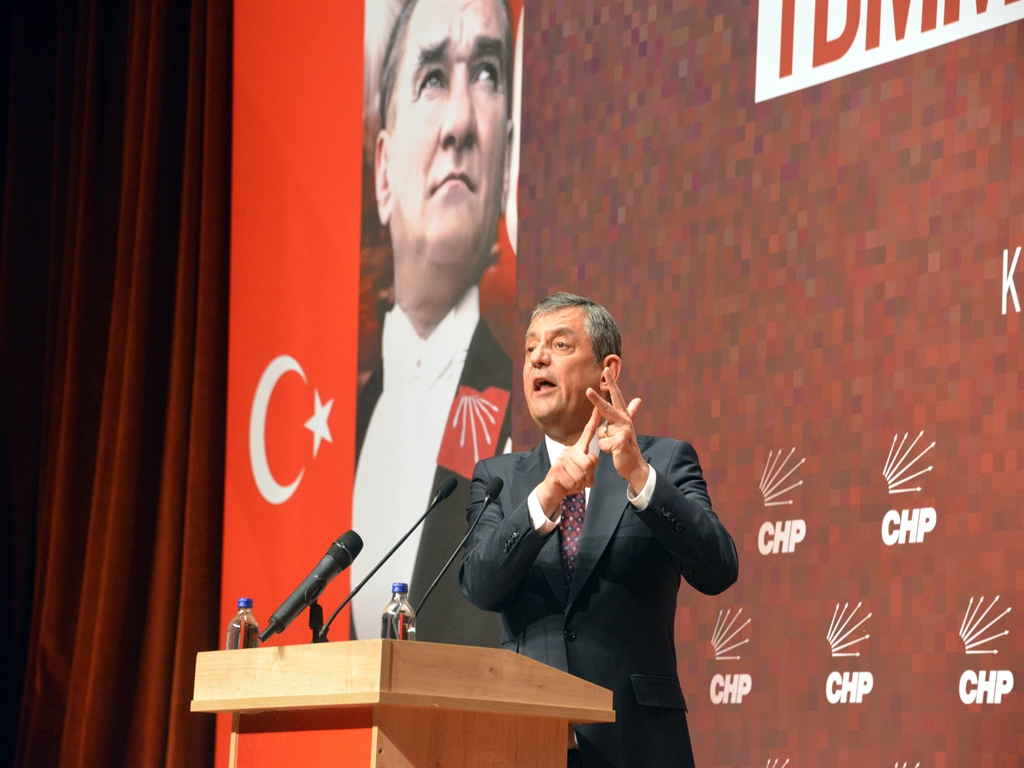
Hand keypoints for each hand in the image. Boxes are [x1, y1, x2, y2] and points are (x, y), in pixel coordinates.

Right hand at [536, 407, 601, 515]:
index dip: (594, 420)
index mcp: (578, 448)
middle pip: (589, 462)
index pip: (588, 432)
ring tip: (572, 482)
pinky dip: (572, 487)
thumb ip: (591, 465)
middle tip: (580, 480)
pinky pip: (573, 481)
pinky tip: (566, 485)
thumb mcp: (585, 472)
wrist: (553, 490)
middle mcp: (569, 450)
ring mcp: (562, 459)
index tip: (599, 407)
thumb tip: (592, 458)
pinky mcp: (556, 469)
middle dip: (588, 476)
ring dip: (580, 483)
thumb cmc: (571, 480)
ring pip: (582, 474)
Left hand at [588, 368, 649, 494]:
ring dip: (605, 442)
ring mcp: (623, 432)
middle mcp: (624, 422)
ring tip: (614, 447)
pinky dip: (606, 450)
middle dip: (596, 400)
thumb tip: (638, 399)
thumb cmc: (627, 445)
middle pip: (607, 409)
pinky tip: (615, 452)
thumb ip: (632, 412)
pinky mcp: (620, 444)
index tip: (605, 369)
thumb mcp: (628, 427)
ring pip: (602, 432)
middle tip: (587, 391)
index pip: (617, 396)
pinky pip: (603, 444)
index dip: (611, 383)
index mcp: (624, 417)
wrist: (635, 465)